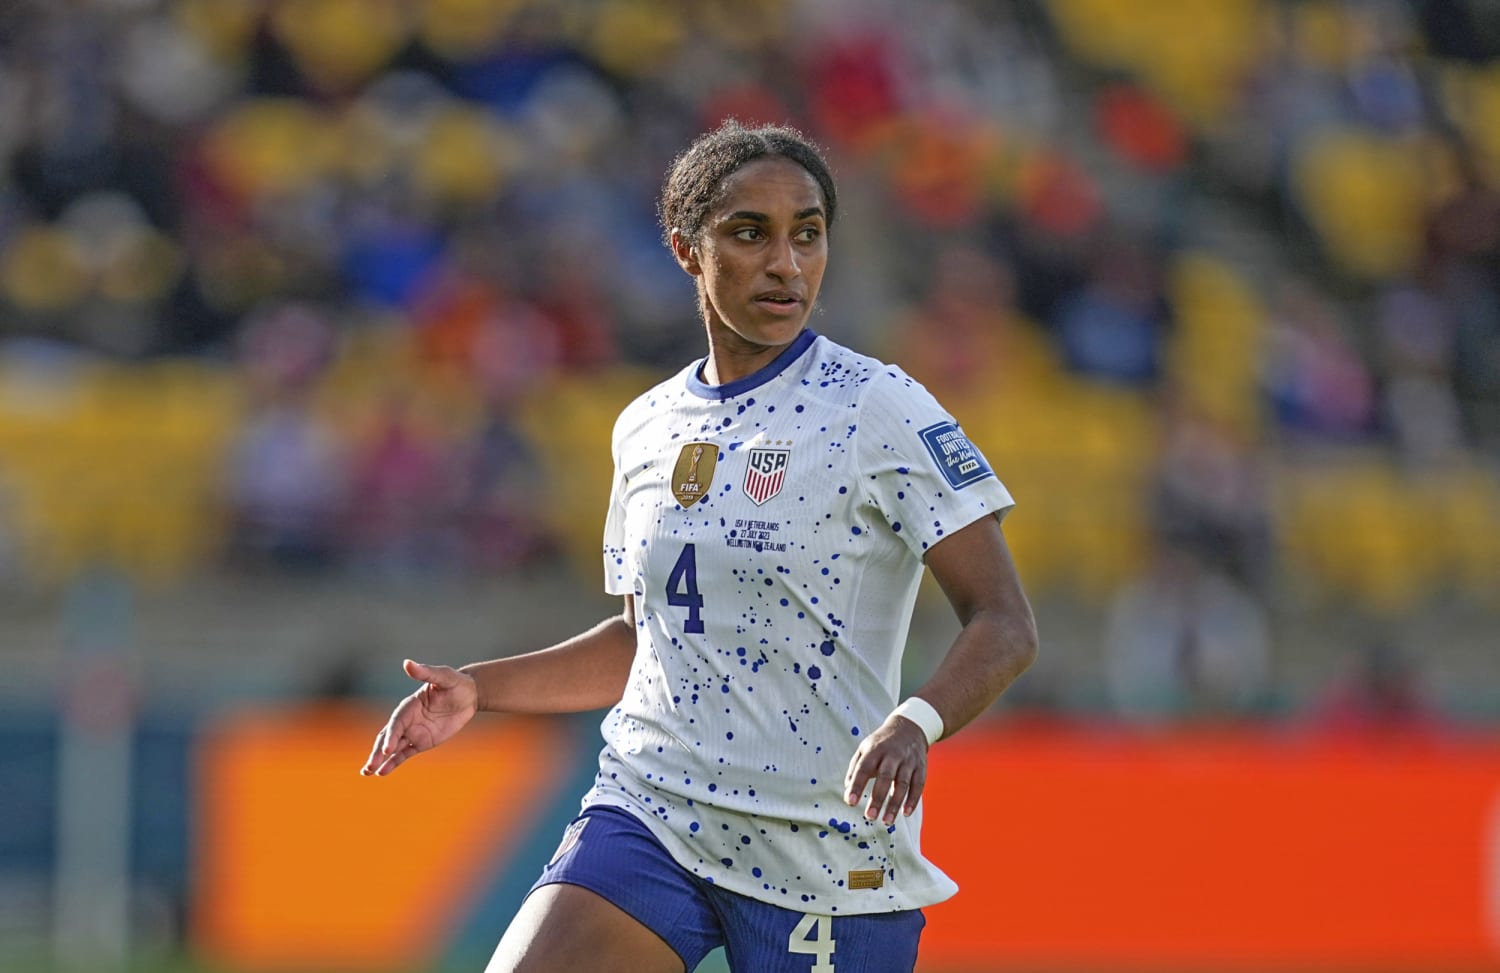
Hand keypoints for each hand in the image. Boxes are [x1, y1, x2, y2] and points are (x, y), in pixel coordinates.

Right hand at [360, 659, 478, 776]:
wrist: (468, 695)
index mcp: (408, 706)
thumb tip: (407, 663)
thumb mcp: (443, 676)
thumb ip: (426, 672)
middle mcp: (407, 720)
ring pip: (392, 749)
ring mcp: (412, 732)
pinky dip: (393, 763)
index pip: (396, 723)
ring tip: (367, 772)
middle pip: (387, 737)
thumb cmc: (455, 682)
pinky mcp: (420, 742)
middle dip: (378, 752)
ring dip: (380, 760)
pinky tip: (382, 772)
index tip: (387, 749)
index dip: (390, 735)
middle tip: (369, 766)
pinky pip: (404, 754)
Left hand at [842, 713, 928, 825]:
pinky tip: (905, 813)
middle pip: (885, 777)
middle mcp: (892, 754)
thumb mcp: (865, 748)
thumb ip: (855, 768)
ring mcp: (908, 760)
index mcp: (874, 749)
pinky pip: (918, 785)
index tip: (850, 802)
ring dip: (895, 804)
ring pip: (902, 783)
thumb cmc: (882, 743)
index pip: (863, 768)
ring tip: (886, 821)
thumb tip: (847, 789)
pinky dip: (912, 800)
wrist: (910, 727)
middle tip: (869, 817)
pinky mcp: (921, 766)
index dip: (857, 785)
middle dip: (877, 798)